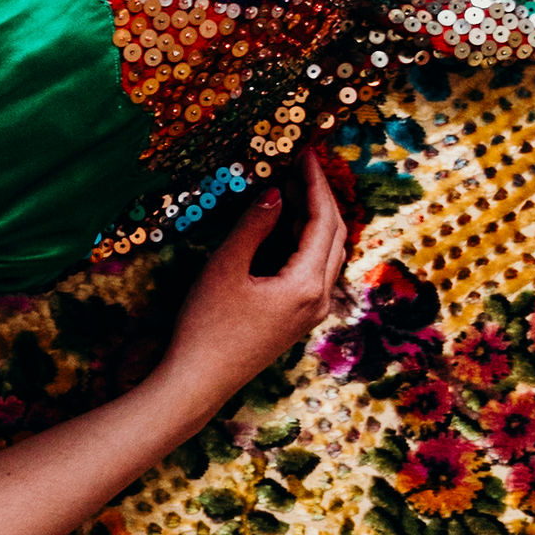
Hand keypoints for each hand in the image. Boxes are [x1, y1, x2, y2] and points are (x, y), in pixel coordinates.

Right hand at [154, 152, 350, 420]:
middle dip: (322, 198)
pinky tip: (286, 229)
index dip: (316, 183)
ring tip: (294, 189)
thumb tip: (276, 191)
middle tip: (302, 166)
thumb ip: (254, 226)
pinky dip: (308, 242)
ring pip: (328, 255)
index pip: (324, 222)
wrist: (199, 381)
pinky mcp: (297, 319)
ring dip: (317, 220)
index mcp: (306, 285)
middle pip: (336, 237)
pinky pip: (316, 271)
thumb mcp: (225, 268)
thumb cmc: (206, 326)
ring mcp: (310, 312)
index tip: (306, 153)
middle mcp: (318, 299)